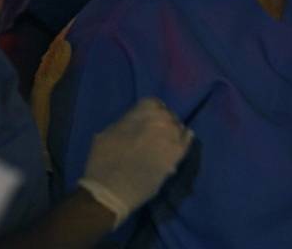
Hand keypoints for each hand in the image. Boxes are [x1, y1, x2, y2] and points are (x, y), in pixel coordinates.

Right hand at [78, 98, 192, 227]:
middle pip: (167, 115)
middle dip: (162, 121)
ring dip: (172, 132)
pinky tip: (185, 138)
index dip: (150, 111)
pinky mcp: (177, 158)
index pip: (153, 103)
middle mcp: (161, 121)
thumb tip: (136, 122)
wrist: (112, 189)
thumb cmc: (104, 159)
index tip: (145, 119)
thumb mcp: (109, 131)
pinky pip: (187, 143)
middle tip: (154, 132)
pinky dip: (186, 139)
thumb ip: (127, 121)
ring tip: (164, 140)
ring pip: (178, 128)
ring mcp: (172, 139)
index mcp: (144, 111)